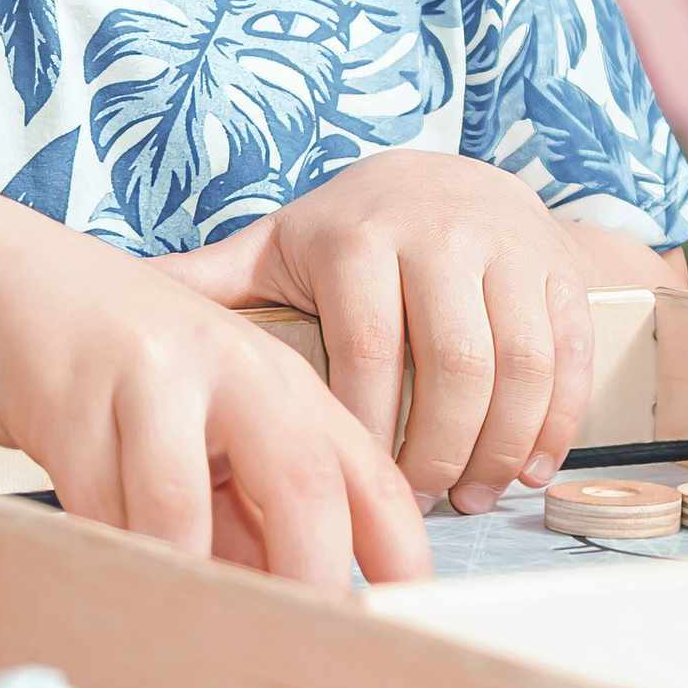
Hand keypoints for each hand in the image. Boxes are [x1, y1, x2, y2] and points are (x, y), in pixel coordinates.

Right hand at [0, 221, 431, 588]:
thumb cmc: (112, 360)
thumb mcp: (202, 418)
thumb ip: (245, 507)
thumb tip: (294, 614)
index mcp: (276, 377)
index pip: (365, 472)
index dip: (399, 553)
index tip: (410, 627)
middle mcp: (226, 366)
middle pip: (300, 485)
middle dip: (307, 583)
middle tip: (299, 656)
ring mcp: (147, 375)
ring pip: (182, 510)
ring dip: (184, 580)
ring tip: (184, 631)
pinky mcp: (67, 397)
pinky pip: (96, 506)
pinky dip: (109, 555)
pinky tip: (108, 574)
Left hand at [164, 151, 656, 513]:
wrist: (454, 182)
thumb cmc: (350, 236)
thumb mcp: (276, 249)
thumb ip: (209, 282)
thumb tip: (120, 295)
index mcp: (358, 238)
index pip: (367, 350)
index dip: (364, 430)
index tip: (350, 482)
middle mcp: (438, 235)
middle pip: (452, 367)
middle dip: (437, 451)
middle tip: (420, 505)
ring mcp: (507, 250)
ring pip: (517, 367)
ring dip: (498, 446)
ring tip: (471, 493)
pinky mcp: (559, 269)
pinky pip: (568, 358)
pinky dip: (555, 423)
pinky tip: (524, 467)